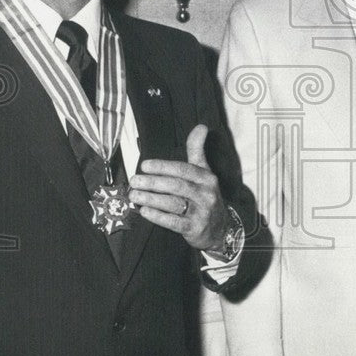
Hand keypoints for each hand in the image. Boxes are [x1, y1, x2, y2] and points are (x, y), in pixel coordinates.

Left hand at [129, 124, 229, 252]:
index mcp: (207, 178)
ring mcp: (201, 213)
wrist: (221, 228)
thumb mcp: (205, 172)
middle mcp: (206, 194)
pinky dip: (157, 216)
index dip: (163, 167)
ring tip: (134, 195)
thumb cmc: (206, 196)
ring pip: (173, 204)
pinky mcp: (195, 229)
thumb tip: (201, 126)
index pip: (184, 170)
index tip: (144, 165)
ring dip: (151, 199)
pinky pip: (173, 222)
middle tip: (134, 180)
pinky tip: (144, 211)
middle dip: (153, 183)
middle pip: (176, 186)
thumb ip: (198, 150)